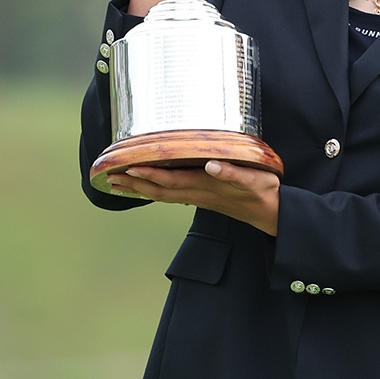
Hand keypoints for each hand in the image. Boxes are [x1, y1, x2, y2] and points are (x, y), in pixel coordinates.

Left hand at [106, 160, 279, 234]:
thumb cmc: (262, 192)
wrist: (269, 213)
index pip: (171, 180)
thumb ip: (232, 173)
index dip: (149, 174)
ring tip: (117, 183)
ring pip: (161, 194)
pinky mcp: (201, 197)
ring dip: (138, 189)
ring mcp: (197, 197)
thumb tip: (211, 165)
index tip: (128, 166)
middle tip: (110, 176)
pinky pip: (170, 195)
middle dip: (134, 183)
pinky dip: (152, 191)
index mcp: (206, 186)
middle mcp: (197, 193)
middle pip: (159, 190)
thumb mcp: (253, 179)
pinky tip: (144, 188)